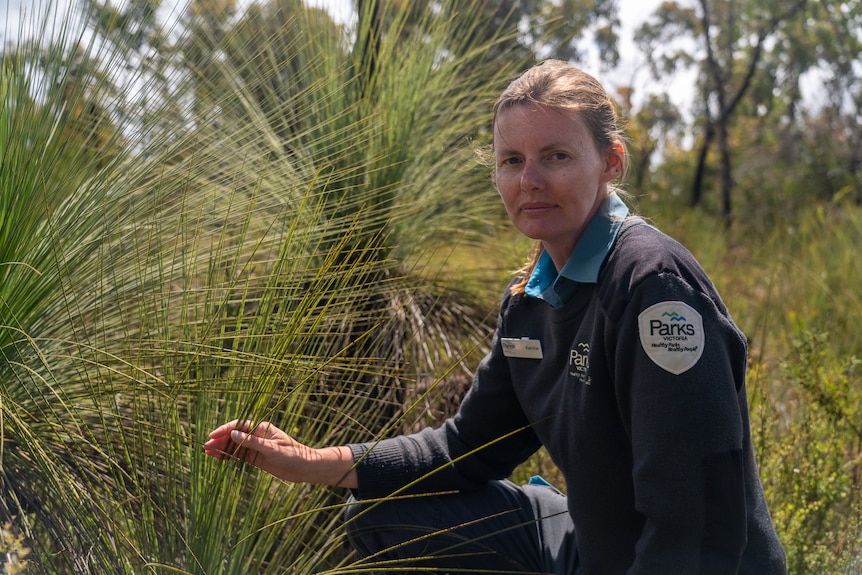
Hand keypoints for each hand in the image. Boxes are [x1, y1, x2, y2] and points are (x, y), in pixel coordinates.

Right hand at [203, 420, 357, 487]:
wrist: (305, 468)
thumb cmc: (293, 455)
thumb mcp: (272, 449)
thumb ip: (252, 443)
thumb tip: (233, 434)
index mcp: (263, 428)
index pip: (240, 426)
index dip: (225, 430)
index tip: (213, 435)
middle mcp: (258, 435)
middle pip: (235, 435)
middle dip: (220, 440)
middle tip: (206, 446)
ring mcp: (256, 447)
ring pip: (235, 446)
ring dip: (222, 448)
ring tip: (207, 452)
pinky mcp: (257, 457)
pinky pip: (240, 455)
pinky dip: (229, 456)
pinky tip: (218, 458)